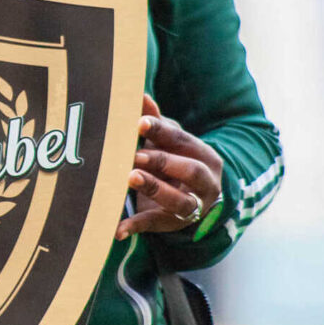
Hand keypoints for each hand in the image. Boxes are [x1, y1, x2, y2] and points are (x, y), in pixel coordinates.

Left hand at [116, 95, 222, 240]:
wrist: (194, 197)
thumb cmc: (177, 160)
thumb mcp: (170, 141)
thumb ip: (156, 121)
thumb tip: (140, 95)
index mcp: (204, 155)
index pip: (184, 140)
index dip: (161, 131)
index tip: (139, 123)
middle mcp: (206, 182)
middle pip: (190, 170)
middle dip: (163, 162)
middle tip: (135, 156)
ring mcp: (193, 206)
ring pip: (180, 201)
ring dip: (155, 189)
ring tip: (131, 178)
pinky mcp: (174, 224)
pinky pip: (155, 225)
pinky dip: (135, 226)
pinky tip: (117, 229)